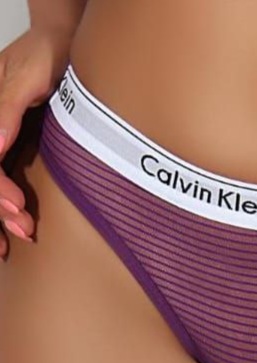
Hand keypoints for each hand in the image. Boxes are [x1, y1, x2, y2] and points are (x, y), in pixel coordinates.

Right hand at [0, 26, 73, 257]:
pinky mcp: (10, 142)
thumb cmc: (46, 53)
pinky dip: (5, 200)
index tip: (17, 206)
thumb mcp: (27, 75)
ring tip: (14, 239)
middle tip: (21, 232)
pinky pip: (2, 173)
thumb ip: (6, 108)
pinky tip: (14, 219)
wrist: (64, 43)